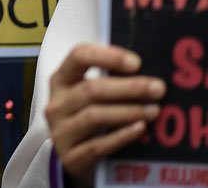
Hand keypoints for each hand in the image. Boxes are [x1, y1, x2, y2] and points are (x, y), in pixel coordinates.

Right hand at [46, 44, 164, 186]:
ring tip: (154, 110)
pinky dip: (121, 135)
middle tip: (157, 89)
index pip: (78, 57)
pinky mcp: (70, 157)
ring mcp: (60, 131)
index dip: (107, 57)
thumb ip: (108, 81)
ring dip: (128, 111)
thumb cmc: (87, 117)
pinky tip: (139, 129)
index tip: (136, 63)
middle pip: (90, 89)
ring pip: (94, 116)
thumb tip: (146, 73)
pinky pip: (97, 144)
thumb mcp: (89, 96)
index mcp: (61, 80)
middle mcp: (56, 103)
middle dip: (128, 88)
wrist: (73, 156)